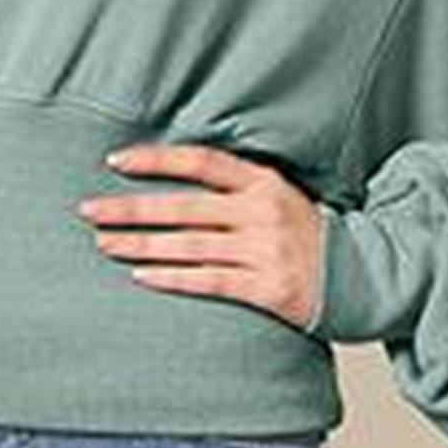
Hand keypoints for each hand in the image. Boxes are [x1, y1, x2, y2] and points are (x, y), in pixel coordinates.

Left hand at [78, 143, 326, 330]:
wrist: (358, 274)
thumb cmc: (302, 232)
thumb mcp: (275, 195)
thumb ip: (231, 187)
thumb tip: (167, 178)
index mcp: (263, 181)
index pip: (201, 162)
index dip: (157, 160)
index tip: (116, 161)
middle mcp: (263, 212)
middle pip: (184, 208)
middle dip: (131, 209)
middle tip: (89, 211)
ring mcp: (266, 250)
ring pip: (189, 246)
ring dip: (141, 245)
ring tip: (104, 244)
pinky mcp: (267, 288)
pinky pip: (209, 281)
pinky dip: (172, 278)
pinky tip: (141, 276)